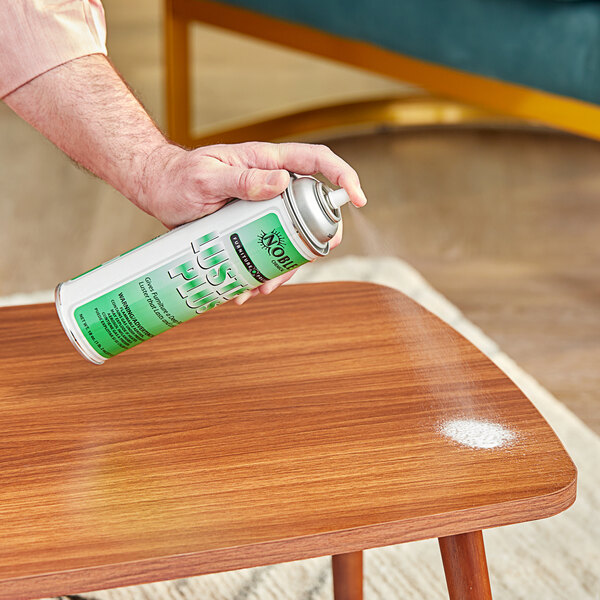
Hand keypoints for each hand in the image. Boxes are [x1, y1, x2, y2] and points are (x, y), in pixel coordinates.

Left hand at [140, 141, 365, 301]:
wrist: (158, 190)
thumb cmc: (178, 177)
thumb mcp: (207, 178)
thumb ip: (243, 178)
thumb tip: (282, 181)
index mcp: (266, 163)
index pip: (316, 161)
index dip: (342, 177)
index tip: (358, 200)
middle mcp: (271, 184)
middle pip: (311, 208)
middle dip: (315, 239)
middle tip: (305, 261)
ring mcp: (263, 207)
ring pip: (291, 236)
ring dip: (285, 265)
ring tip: (262, 287)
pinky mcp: (251, 226)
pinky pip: (269, 248)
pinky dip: (263, 271)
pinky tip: (247, 287)